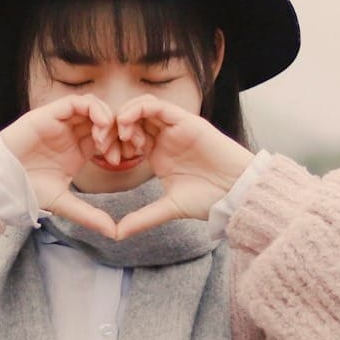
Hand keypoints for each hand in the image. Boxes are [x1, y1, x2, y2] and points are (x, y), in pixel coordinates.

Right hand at [0, 94, 123, 237]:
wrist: (1, 180)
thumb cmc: (27, 189)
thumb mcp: (64, 203)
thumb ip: (89, 215)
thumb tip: (113, 233)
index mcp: (78, 150)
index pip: (107, 138)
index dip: (119, 144)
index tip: (124, 159)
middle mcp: (72, 133)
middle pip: (104, 120)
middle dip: (118, 131)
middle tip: (122, 148)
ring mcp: (62, 122)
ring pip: (94, 107)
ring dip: (107, 119)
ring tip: (106, 139)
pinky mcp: (51, 113)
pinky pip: (78, 102)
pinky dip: (94, 109)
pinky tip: (99, 126)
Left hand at [105, 95, 254, 239]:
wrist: (236, 193)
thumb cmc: (209, 199)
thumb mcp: (168, 208)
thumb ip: (142, 217)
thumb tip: (117, 234)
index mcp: (158, 153)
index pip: (128, 138)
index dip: (113, 144)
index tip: (105, 160)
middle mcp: (165, 137)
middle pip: (131, 119)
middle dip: (113, 128)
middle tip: (104, 145)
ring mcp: (175, 127)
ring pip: (142, 107)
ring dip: (124, 115)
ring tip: (116, 134)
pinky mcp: (186, 120)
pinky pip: (157, 105)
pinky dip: (138, 110)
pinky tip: (127, 125)